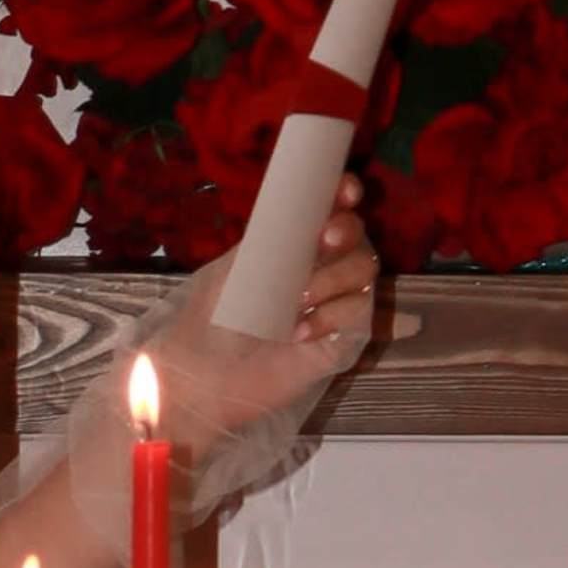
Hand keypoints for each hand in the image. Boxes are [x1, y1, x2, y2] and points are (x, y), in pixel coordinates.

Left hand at [161, 207, 381, 445]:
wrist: (203, 375)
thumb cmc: (211, 319)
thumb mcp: (235, 268)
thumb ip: (272, 237)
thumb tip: (306, 209)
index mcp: (293, 244)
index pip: (331, 209)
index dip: (345, 193)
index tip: (344, 191)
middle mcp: (319, 268)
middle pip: (358, 236)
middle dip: (347, 231)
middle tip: (324, 241)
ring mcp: (334, 302)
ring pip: (364, 271)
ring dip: (333, 279)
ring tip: (297, 302)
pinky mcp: (343, 338)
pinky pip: (359, 313)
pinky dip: (331, 317)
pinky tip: (298, 334)